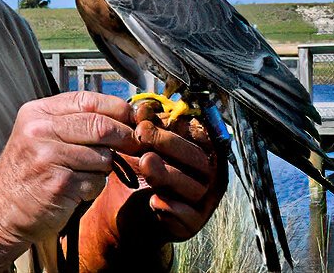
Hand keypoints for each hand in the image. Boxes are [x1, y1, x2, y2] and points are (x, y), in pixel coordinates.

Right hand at [0, 92, 141, 244]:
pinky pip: (96, 181)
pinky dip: (94, 187)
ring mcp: (48, 157)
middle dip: (124, 136)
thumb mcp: (40, 136)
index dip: (117, 108)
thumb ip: (73, 121)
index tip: (134, 117)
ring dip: (105, 167)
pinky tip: (76, 190)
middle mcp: (39, 131)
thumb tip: (121, 113)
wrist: (1, 212)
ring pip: (103, 156)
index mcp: (37, 113)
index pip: (88, 100)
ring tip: (85, 173)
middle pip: (100, 126)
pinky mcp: (59, 184)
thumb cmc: (26, 174)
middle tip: (135, 144)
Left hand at [79, 102, 227, 270]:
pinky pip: (188, 217)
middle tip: (142, 134)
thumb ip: (146, 127)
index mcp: (201, 149)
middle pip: (199, 158)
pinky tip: (154, 200)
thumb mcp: (141, 146)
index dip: (176, 124)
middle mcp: (208, 173)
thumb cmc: (139, 171)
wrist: (125, 212)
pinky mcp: (192, 224)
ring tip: (145, 163)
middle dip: (170, 143)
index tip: (148, 117)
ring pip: (194, 187)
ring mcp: (202, 200)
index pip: (200, 133)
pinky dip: (172, 209)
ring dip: (169, 174)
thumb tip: (143, 108)